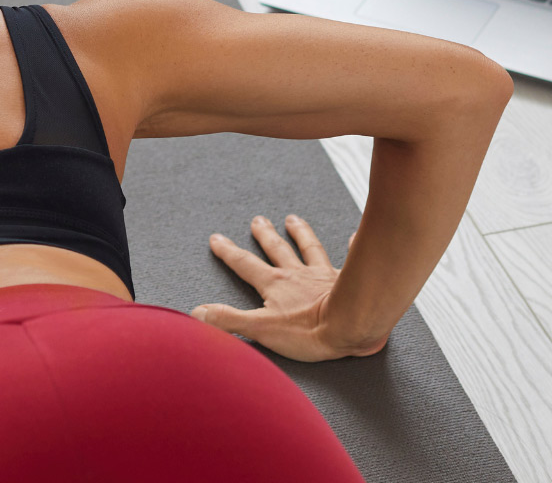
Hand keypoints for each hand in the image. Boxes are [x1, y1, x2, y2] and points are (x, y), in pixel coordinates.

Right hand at [193, 214, 386, 361]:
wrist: (350, 325)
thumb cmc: (308, 331)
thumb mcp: (260, 329)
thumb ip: (228, 320)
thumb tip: (198, 313)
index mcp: (275, 284)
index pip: (245, 264)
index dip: (229, 252)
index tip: (217, 238)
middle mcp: (297, 274)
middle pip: (277, 249)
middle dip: (265, 235)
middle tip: (258, 220)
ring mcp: (322, 275)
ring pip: (308, 247)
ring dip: (300, 233)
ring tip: (293, 219)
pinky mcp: (346, 280)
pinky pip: (349, 258)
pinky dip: (351, 247)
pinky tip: (352, 237)